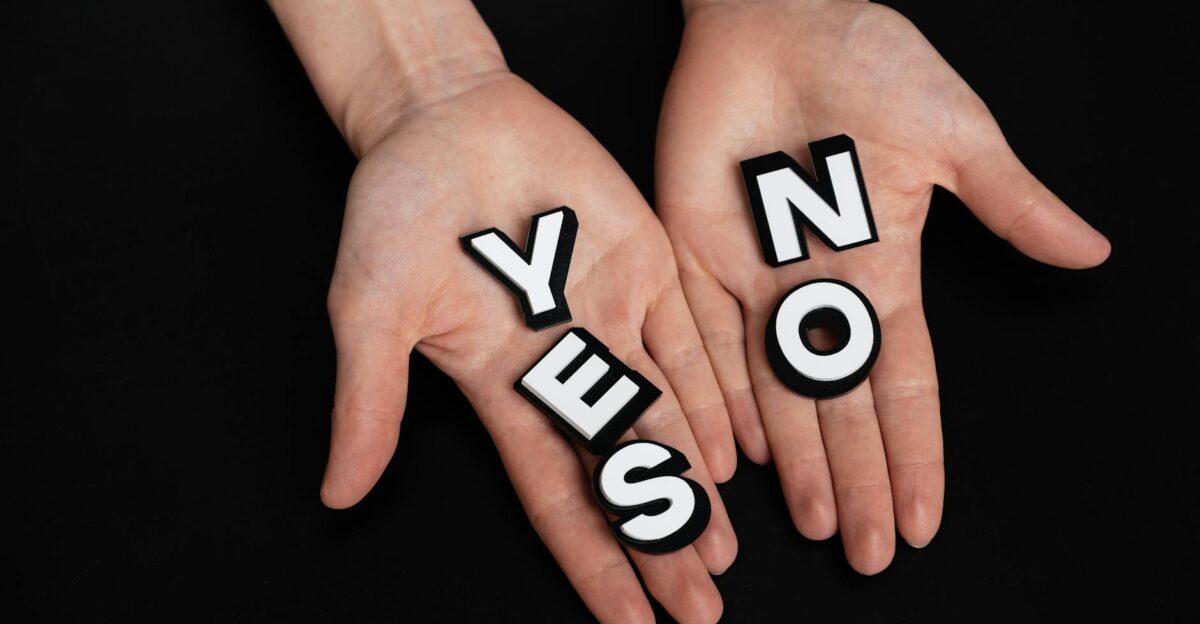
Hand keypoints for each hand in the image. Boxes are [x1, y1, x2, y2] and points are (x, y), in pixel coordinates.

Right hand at [324, 71, 737, 622]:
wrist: (445, 116)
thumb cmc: (397, 211)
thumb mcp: (372, 311)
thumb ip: (368, 400)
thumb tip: (340, 491)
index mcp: (505, 386)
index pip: (559, 495)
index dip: (593, 560)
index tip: (628, 620)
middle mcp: (567, 364)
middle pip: (623, 472)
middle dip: (659, 541)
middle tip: (699, 606)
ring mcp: (612, 317)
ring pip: (667, 419)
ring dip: (695, 486)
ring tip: (722, 552)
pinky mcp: (647, 265)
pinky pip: (689, 341)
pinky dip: (714, 394)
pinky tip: (735, 449)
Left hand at [656, 0, 1109, 573]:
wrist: (779, 13)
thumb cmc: (869, 62)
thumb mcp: (952, 136)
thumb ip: (1008, 201)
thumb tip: (1091, 255)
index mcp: (881, 266)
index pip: (903, 382)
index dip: (914, 452)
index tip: (924, 517)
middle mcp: (816, 288)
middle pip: (841, 406)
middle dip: (857, 480)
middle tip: (867, 552)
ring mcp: (754, 276)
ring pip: (774, 390)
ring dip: (795, 461)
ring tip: (812, 525)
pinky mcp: (695, 251)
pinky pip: (705, 341)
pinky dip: (719, 397)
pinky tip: (735, 455)